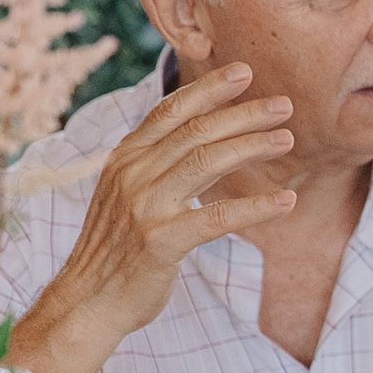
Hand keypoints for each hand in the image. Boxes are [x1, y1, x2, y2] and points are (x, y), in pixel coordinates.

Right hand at [37, 62, 299, 344]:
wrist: (87, 301)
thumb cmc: (117, 247)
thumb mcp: (127, 193)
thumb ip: (157, 163)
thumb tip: (201, 134)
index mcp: (125, 159)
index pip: (169, 111)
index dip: (208, 89)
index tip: (244, 71)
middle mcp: (132, 174)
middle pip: (196, 131)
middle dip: (243, 113)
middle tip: (284, 105)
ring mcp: (144, 206)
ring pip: (206, 162)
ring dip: (252, 146)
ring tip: (286, 139)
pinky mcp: (160, 241)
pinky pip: (216, 217)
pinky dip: (255, 206)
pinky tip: (285, 201)